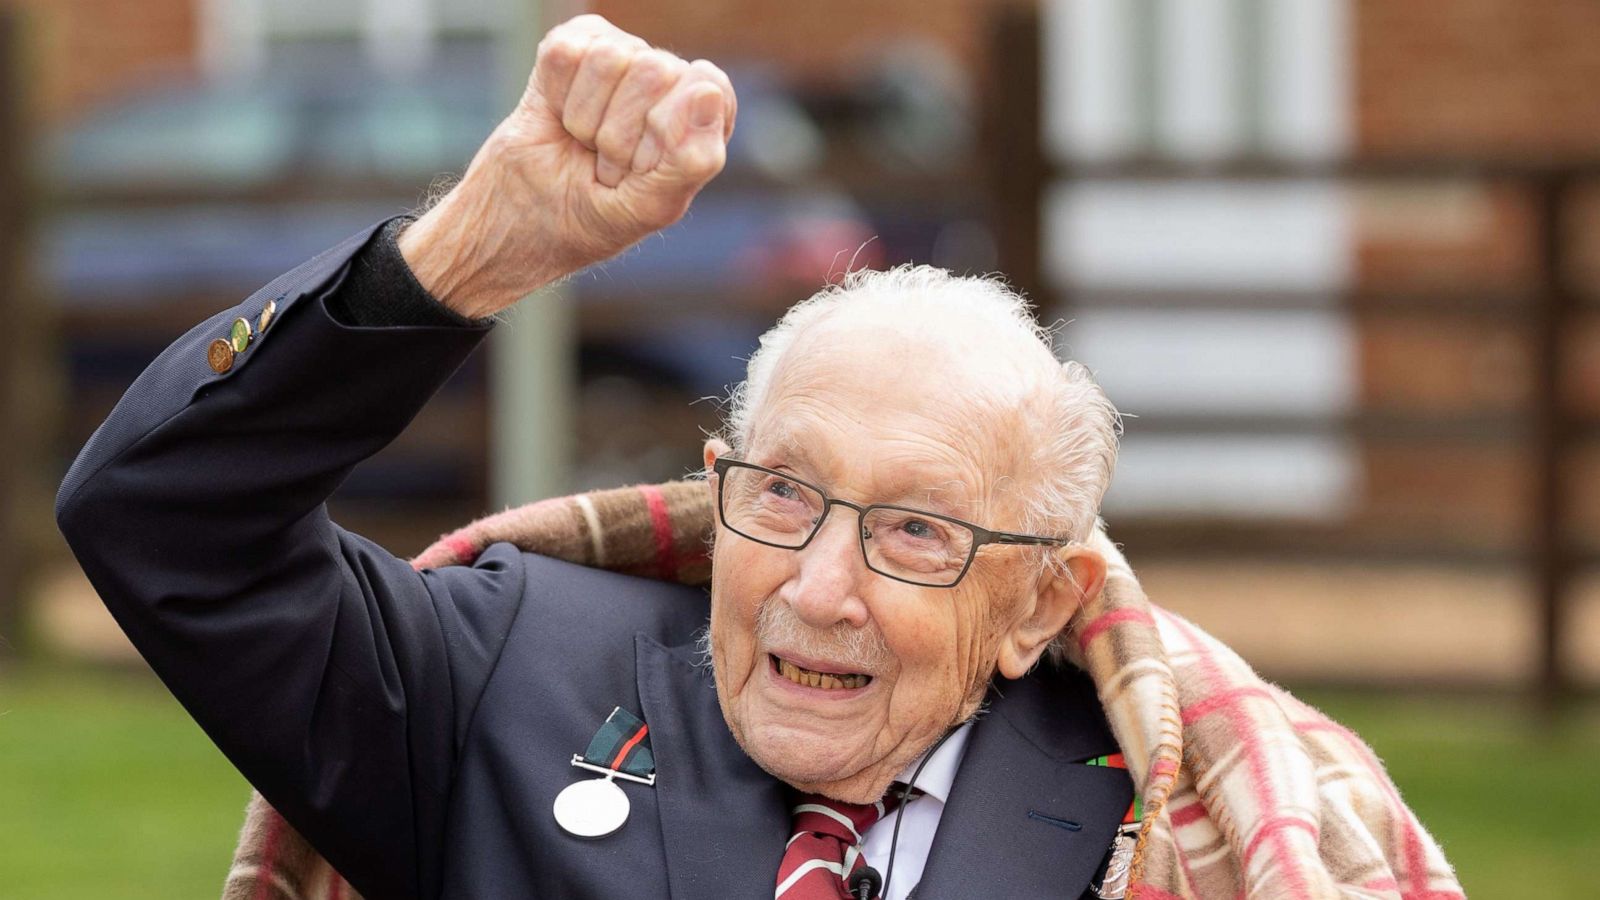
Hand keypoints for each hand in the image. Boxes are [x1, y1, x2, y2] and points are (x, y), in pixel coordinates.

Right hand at [398, 15, 736, 317]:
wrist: (519, 221)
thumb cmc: (593, 219)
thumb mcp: (651, 207)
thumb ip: (693, 159)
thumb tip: (707, 93)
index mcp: (703, 117)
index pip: (706, 89)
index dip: (666, 134)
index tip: (641, 171)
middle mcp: (668, 80)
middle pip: (655, 71)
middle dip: (620, 135)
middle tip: (605, 165)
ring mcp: (621, 57)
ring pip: (609, 59)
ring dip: (585, 120)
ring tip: (583, 145)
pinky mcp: (572, 45)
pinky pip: (566, 53)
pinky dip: (555, 96)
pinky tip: (558, 118)